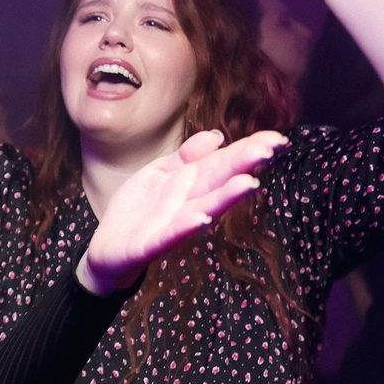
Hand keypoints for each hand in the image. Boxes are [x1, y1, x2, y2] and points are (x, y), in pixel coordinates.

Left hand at [77, 129, 287, 294]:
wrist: (109, 247)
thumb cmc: (139, 209)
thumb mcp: (158, 173)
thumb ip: (186, 156)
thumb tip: (217, 136)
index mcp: (190, 183)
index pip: (222, 163)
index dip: (247, 150)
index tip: (275, 138)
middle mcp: (189, 203)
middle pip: (219, 181)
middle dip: (245, 164)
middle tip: (273, 148)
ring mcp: (174, 224)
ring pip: (204, 207)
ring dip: (225, 197)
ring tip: (248, 183)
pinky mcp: (153, 243)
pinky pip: (171, 235)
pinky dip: (186, 227)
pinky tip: (201, 217)